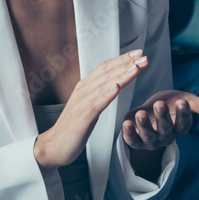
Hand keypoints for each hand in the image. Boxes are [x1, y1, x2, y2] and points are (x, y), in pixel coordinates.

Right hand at [34, 50, 147, 169]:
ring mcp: (82, 102)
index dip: (122, 60)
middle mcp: (83, 90)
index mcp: (84, 87)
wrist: (55, 145)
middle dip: (126, 63)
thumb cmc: (73, 128)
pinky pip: (97, 103)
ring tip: (137, 67)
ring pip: (105, 84)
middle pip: (107, 72)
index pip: (105, 68)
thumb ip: (98, 94)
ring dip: (122, 74)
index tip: (138, 54)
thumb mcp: (87, 106)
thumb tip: (113, 84)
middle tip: (143, 56)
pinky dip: (107, 93)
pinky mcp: (83, 116)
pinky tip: (117, 87)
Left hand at [122, 89, 198, 151]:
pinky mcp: (136, 141)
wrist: (147, 111)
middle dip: (162, 117)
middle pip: (166, 129)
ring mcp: (151, 141)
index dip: (183, 113)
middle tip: (159, 104)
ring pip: (149, 136)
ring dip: (145, 125)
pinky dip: (129, 134)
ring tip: (140, 113)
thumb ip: (194, 103)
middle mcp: (167, 136)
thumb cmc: (167, 104)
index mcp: (179, 127)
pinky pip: (133, 141)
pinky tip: (126, 123)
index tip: (181, 102)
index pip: (183, 122)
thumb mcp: (179, 99)